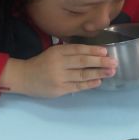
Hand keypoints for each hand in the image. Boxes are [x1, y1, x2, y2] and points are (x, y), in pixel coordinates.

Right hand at [0, 44, 116, 97]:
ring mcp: (59, 77)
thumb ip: (68, 51)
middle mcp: (59, 64)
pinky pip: (78, 86)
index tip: (106, 51)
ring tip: (111, 72)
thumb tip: (92, 52)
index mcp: (57, 52)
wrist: (24, 77)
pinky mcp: (60, 89)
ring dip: (98, 73)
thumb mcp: (52, 52)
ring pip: (82, 75)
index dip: (92, 50)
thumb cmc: (41, 63)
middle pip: (82, 61)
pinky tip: (98, 81)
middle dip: (100, 61)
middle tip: (114, 62)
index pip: (77, 50)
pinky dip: (89, 84)